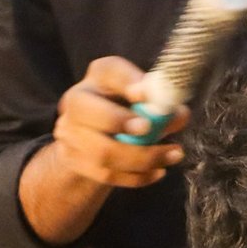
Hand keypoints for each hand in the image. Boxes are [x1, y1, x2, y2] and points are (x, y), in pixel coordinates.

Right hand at [51, 56, 188, 187]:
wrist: (98, 136)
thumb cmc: (126, 107)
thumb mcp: (143, 95)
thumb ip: (160, 101)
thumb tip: (176, 112)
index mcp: (97, 77)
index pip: (108, 71)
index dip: (127, 82)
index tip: (145, 94)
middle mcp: (74, 104)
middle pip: (87, 113)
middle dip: (121, 122)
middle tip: (155, 131)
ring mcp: (69, 135)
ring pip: (102, 152)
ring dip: (142, 158)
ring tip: (173, 155)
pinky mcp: (75, 162)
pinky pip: (106, 175)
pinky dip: (137, 176)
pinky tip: (158, 171)